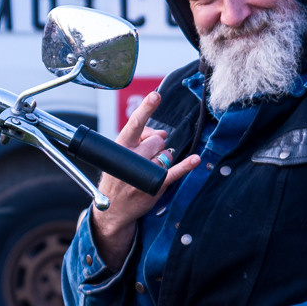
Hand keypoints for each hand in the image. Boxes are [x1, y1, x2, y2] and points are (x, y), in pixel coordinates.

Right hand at [90, 89, 199, 268]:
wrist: (112, 209)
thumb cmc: (119, 176)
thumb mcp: (120, 154)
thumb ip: (140, 138)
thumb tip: (162, 133)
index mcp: (120, 147)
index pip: (135, 124)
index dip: (146, 109)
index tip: (156, 96)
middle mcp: (131, 159)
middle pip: (157, 140)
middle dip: (156, 146)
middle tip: (146, 157)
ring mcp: (143, 174)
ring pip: (165, 155)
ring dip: (163, 159)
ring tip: (149, 169)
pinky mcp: (154, 187)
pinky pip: (174, 172)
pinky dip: (186, 166)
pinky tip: (195, 160)